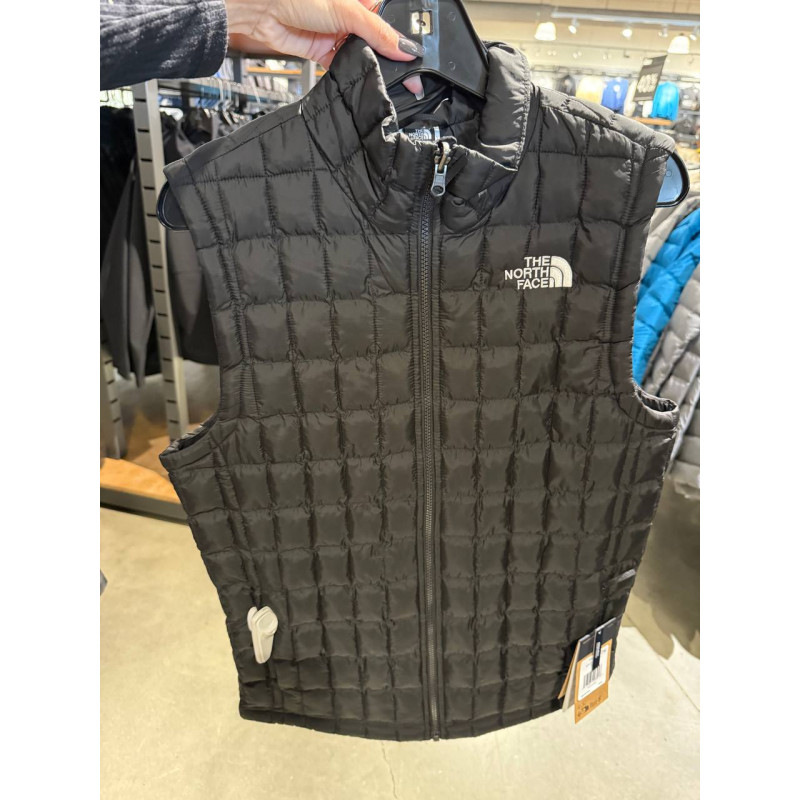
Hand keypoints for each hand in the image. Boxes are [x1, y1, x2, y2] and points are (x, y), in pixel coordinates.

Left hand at [226, 0, 424, 94]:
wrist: (260, 9)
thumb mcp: (346, 10)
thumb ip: (377, 32)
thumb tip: (404, 49)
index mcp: (362, 1)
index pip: (389, 24)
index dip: (401, 42)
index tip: (414, 60)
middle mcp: (350, 18)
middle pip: (377, 44)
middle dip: (387, 59)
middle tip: (404, 77)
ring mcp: (336, 36)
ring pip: (362, 58)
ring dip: (369, 69)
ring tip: (381, 79)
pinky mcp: (323, 53)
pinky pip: (343, 68)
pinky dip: (350, 75)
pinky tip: (359, 80)